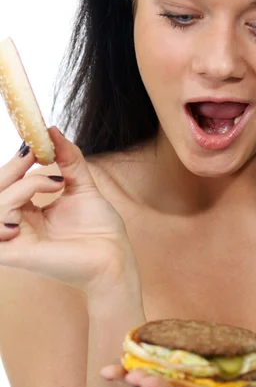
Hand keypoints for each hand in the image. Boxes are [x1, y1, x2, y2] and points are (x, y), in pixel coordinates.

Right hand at [0, 127, 139, 296]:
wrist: (114, 256)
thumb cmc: (101, 229)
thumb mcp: (82, 186)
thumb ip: (68, 160)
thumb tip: (53, 131)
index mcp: (28, 214)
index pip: (8, 183)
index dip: (17, 162)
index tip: (35, 143)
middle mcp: (17, 226)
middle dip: (13, 167)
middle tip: (36, 152)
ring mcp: (15, 240)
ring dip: (22, 186)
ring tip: (55, 184)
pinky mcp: (16, 254)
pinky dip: (5, 213)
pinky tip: (29, 213)